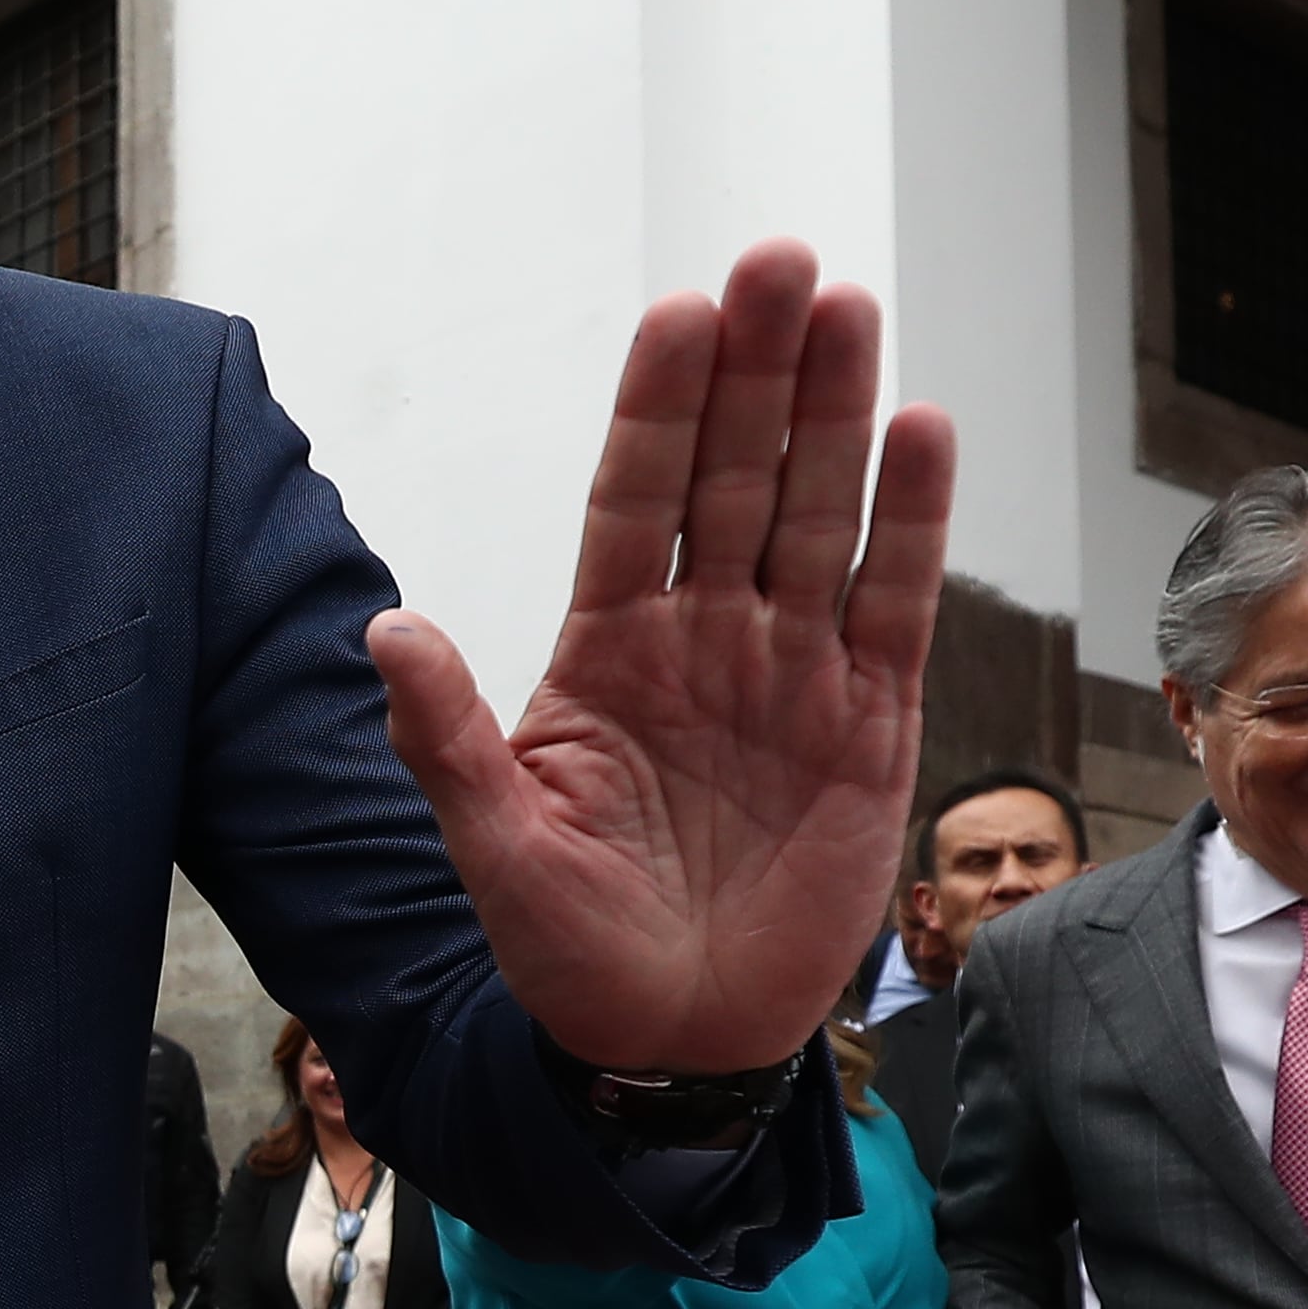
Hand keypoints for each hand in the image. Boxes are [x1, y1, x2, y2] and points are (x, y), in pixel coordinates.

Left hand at [367, 243, 951, 1074]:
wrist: (668, 1045)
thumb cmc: (568, 951)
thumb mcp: (493, 848)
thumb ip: (447, 738)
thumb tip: (385, 631)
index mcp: (608, 652)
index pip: (636, 499)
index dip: (658, 410)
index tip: (678, 316)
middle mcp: (704, 640)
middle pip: (737, 477)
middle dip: (756, 372)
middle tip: (777, 263)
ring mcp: (792, 675)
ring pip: (821, 517)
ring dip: (836, 413)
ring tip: (848, 306)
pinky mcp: (869, 727)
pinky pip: (894, 606)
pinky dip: (913, 521)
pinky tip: (922, 429)